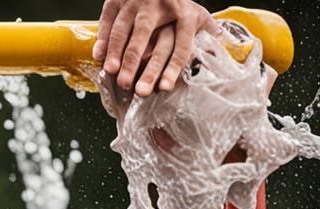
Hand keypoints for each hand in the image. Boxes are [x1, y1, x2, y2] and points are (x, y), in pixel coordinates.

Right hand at [93, 0, 219, 95]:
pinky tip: (99, 55)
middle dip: (136, 64)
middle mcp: (159, 5)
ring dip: (116, 53)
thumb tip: (220, 40)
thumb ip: (205, 26)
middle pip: (145, 39)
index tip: (164, 88)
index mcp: (184, 12)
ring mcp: (136, 1)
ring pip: (123, 30)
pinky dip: (103, 38)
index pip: (180, 44)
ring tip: (112, 73)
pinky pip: (108, 20)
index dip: (172, 67)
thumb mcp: (194, 9)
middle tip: (131, 88)